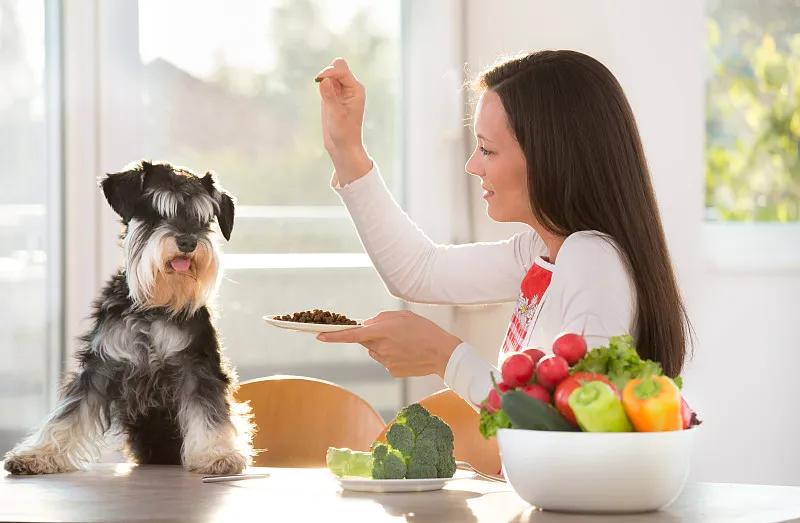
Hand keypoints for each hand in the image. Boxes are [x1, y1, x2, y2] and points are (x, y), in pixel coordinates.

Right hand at [315, 57, 372, 184]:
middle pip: (337, 66)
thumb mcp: (336, 115)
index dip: (329, 71)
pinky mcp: (334, 96)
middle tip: (322, 88)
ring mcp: (342, 91)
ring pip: (331, 73)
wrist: (343, 146)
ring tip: (326, 100)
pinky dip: (321, 86)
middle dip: (327, 73)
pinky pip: (326, 82)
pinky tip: (324, 101)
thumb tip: (324, 79)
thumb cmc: (343, 133)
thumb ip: (329, 96)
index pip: (341, 69)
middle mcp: (351, 87)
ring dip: (324, 81)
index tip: (318, 80)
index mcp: (356, 89)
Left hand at [316, 310, 461, 377]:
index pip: (351, 335)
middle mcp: (380, 348)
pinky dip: (394, 356)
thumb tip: (368, 326)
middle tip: (396, 333)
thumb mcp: (403, 316)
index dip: (333, 335)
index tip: (318, 335)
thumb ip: (381, 319)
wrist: (443, 354)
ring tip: (406, 343)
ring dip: (385, 346)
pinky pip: (387, 361)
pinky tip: (409, 353)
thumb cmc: (425, 331)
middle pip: (367, 342)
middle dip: (375, 337)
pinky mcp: (392, 371)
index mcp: (381, 332)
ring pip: (377, 352)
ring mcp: (385, 362)